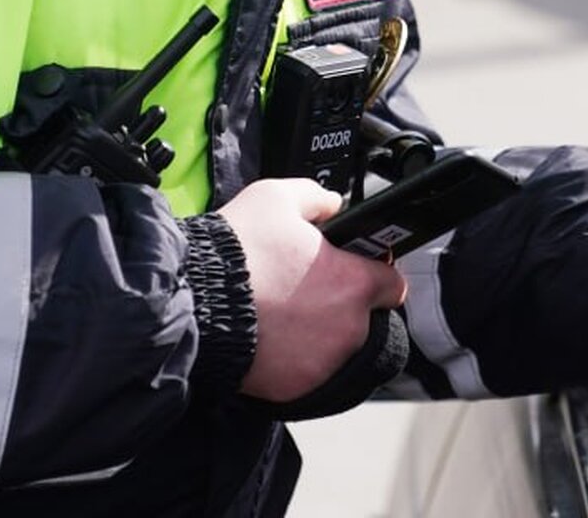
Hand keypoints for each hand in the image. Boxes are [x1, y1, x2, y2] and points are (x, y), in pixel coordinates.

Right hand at [219, 178, 406, 402]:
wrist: (194, 300)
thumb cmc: (237, 251)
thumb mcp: (277, 198)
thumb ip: (317, 198)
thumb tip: (333, 204)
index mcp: (352, 282)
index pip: (394, 285)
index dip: (376, 273)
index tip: (356, 268)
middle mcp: (348, 328)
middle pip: (364, 318)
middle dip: (342, 303)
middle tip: (306, 286)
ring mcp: (324, 363)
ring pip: (336, 347)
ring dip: (320, 332)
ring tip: (283, 311)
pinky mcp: (297, 389)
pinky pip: (308, 372)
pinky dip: (295, 359)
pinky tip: (270, 336)